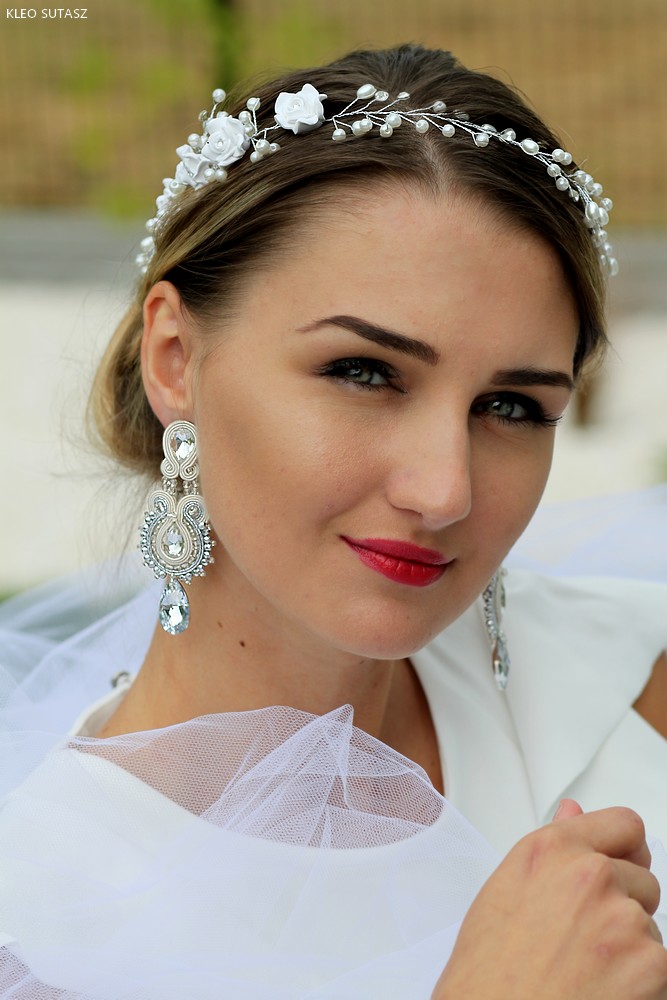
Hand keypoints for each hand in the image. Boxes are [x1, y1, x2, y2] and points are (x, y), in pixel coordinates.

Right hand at [432, 803, 666, 999]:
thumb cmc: (487, 974)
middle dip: (624, 907)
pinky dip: (642, 986)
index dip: (624, 850)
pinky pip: (662, 969)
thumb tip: (573, 813)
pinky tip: (601, 994)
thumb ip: (551, 850)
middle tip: (584, 942)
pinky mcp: (652, 964)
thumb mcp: (504, 893)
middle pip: (642, 880)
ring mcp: (624, 918)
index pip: (622, 825)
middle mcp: (591, 874)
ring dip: (631, 950)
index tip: (621, 866)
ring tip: (584, 974)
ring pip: (650, 928)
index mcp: (552, 850)